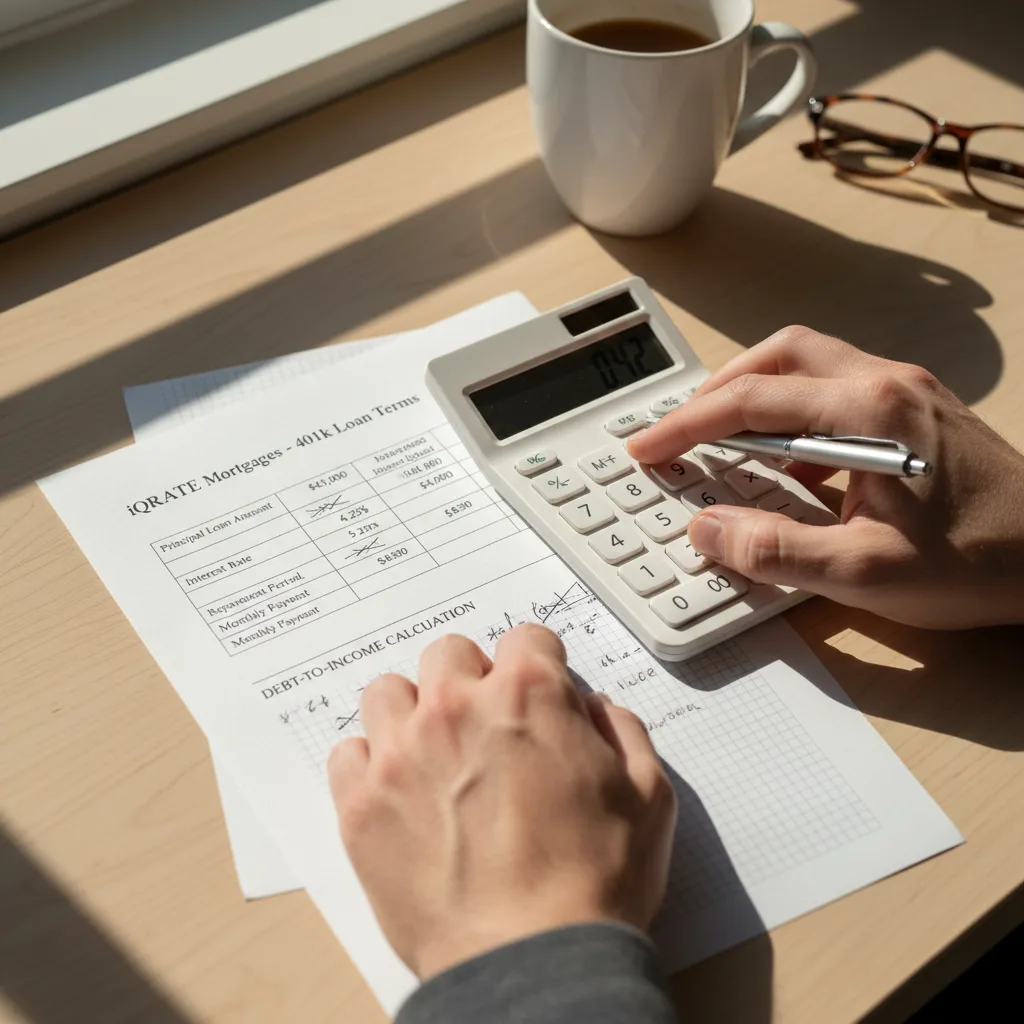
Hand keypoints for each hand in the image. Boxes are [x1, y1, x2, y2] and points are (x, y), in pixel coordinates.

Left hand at [328, 625, 676, 979]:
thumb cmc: (593, 885)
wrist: (532, 962)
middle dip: (473, 680)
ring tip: (435, 756)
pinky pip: (348, 753)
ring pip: (389, 692)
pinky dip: (371, 765)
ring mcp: (400, 753)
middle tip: (487, 728)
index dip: (540, 666)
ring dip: (413, 713)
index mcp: (528, 695)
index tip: (538, 693)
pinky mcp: (361, 804)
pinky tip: (399, 794)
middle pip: (449, 653)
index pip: (525, 637)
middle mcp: (456, 708)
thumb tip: (595, 709)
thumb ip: (622, 731)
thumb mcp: (649, 796)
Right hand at [628, 327, 1023, 628]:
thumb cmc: (980, 563)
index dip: (685, 425)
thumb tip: (707, 528)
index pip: (751, 402)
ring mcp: (907, 390)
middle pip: (779, 355)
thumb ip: (776, 550)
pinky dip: (793, 408)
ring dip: (755, 389)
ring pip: (809, 362)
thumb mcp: (867, 574)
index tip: (646, 448)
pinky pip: (837, 386)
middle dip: (717, 388)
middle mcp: (888, 383)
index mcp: (870, 413)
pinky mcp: (919, 408)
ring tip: (720, 432)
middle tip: (680, 428)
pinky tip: (786, 455)